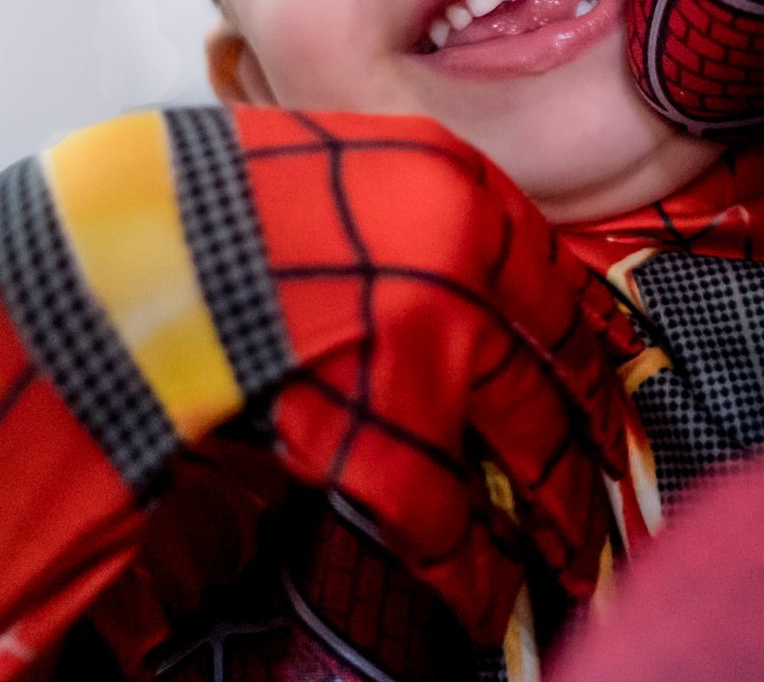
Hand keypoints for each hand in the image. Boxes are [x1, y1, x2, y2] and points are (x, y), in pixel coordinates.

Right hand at [0, 106, 631, 668]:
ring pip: (525, 448)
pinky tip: (490, 596)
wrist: (149, 232)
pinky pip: (439, 511)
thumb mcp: (361, 167)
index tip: (610, 383)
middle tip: (613, 479)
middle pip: (556, 375)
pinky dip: (469, 563)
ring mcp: (430, 347)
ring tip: (578, 555)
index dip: (591, 347)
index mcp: (466, 198)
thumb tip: (475, 286)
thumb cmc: (237, 198)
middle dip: (588, 440)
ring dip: (556, 511)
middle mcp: (469, 269)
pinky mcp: (374, 423)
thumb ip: (429, 220)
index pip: (559, 289)